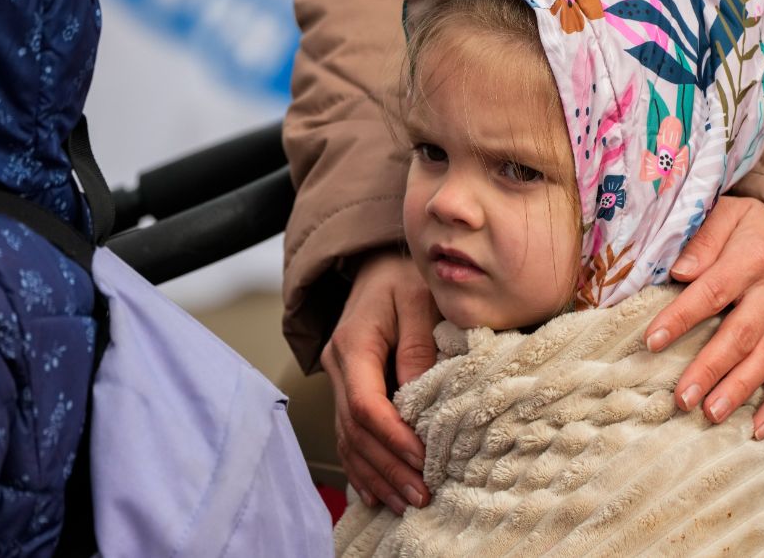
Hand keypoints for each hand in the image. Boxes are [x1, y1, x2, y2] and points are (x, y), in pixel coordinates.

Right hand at [320, 249, 441, 513]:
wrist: (379, 262)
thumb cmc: (405, 275)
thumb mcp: (419, 298)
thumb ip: (419, 344)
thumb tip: (418, 394)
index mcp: (354, 343)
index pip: (365, 404)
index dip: (394, 438)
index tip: (423, 460)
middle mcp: (339, 366)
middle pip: (355, 430)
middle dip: (388, 467)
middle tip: (421, 494)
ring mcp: (339, 379)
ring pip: (349, 438)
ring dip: (377, 475)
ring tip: (406, 502)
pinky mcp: (348, 388)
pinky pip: (349, 435)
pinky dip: (363, 466)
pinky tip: (378, 493)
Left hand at [644, 197, 763, 439]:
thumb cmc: (753, 226)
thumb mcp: (730, 212)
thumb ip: (704, 238)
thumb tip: (680, 270)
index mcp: (752, 258)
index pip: (712, 291)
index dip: (681, 317)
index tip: (651, 341)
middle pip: (740, 334)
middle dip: (710, 369)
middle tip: (682, 398)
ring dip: (739, 390)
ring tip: (710, 414)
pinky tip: (757, 431)